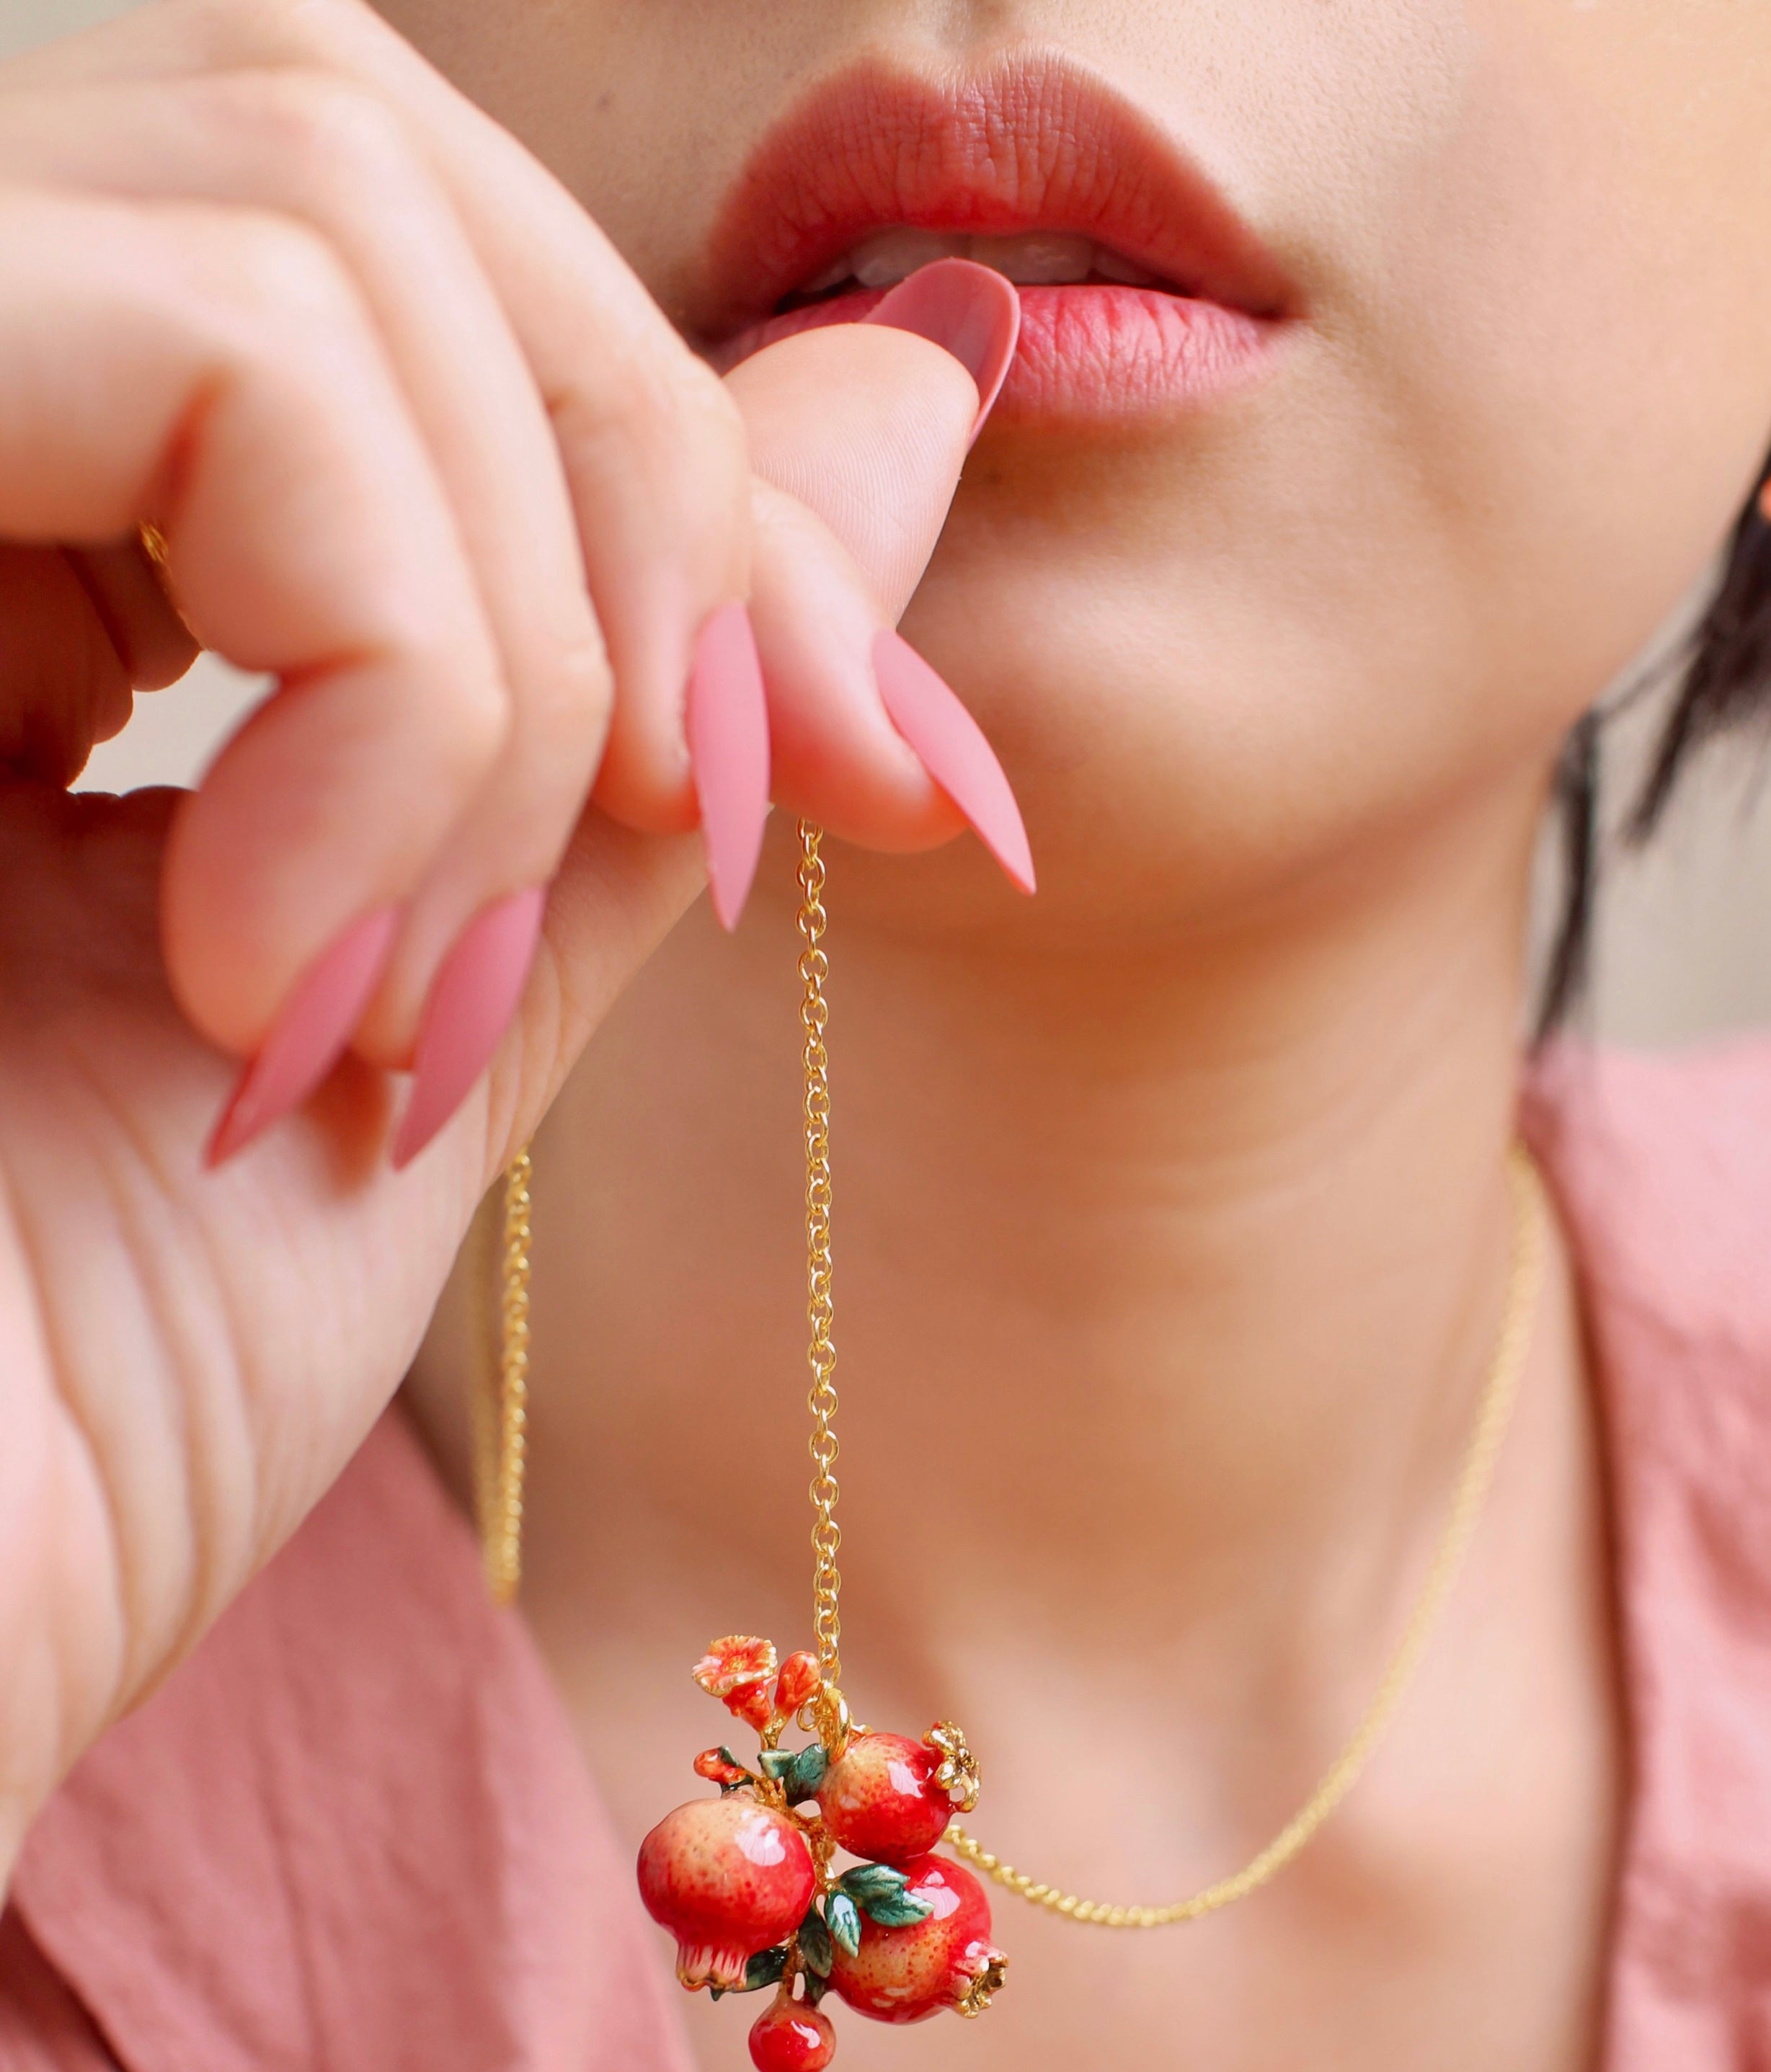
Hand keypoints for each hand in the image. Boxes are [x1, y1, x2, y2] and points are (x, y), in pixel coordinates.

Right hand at [0, 0, 1025, 1876]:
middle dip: (638, 508)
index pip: (377, 258)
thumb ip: (627, 715)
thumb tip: (901, 396)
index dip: (674, 478)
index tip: (863, 786)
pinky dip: (397, 671)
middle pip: (354, 139)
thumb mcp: (419, 1040)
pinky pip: (229, 346)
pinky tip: (265, 974)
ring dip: (503, 650)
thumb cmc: (41, 1450)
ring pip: (309, 197)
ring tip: (382, 999)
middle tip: (678, 845)